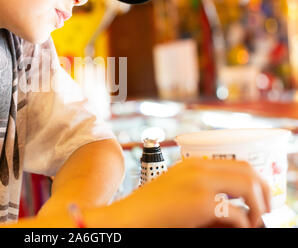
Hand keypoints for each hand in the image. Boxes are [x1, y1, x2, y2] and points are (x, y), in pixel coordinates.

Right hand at [123, 158, 270, 227]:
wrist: (129, 216)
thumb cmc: (150, 209)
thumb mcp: (177, 189)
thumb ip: (201, 188)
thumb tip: (231, 203)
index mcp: (193, 163)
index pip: (238, 164)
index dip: (256, 181)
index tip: (260, 200)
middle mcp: (199, 167)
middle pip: (249, 172)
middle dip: (264, 193)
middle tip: (265, 213)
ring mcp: (200, 182)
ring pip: (249, 187)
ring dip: (258, 208)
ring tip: (255, 223)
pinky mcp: (200, 202)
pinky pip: (238, 213)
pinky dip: (244, 224)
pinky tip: (240, 230)